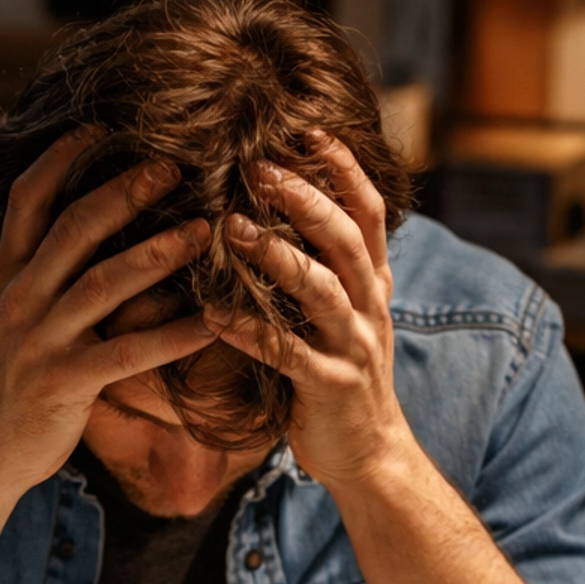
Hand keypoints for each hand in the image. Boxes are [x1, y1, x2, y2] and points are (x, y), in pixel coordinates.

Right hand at [0, 131, 213, 499]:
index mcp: (5, 274)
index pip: (29, 197)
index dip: (63, 156)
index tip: (102, 126)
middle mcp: (20, 298)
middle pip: (74, 227)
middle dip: (125, 191)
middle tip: (173, 165)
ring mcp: (42, 340)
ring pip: (105, 282)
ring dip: (158, 252)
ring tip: (205, 229)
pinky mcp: (66, 382)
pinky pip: (129, 352)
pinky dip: (174, 335)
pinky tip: (212, 322)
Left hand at [210, 133, 413, 495]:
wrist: (371, 454)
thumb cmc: (342, 377)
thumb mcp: (348, 315)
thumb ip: (330, 267)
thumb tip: (292, 210)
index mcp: (373, 284)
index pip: (367, 210)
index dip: (343, 168)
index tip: (307, 129)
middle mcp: (369, 308)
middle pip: (343, 237)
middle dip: (303, 196)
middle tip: (259, 166)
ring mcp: (352, 348)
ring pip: (320, 289)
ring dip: (275, 255)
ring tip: (232, 228)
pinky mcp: (329, 387)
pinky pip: (286, 354)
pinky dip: (248, 332)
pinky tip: (211, 315)